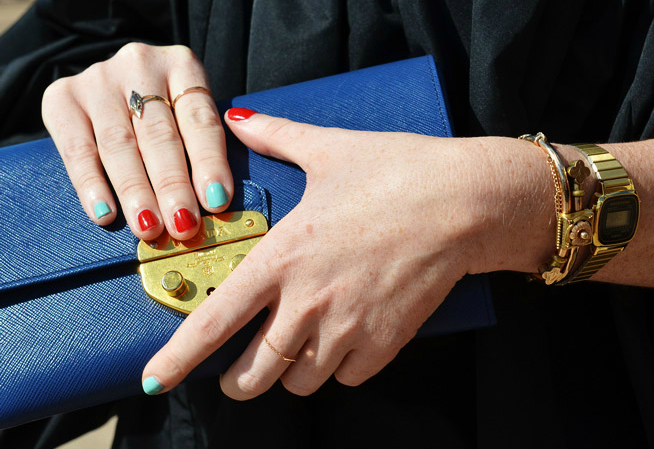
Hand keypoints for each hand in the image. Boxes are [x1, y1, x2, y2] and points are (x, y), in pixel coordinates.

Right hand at [41, 43, 232, 240]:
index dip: (209, 162)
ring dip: (136, 192)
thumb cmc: (165, 112)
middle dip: (172, 185)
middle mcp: (140, 66)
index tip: (216, 199)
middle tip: (182, 224)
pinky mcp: (62, 97)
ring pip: (120, 145)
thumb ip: (206, 145)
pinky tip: (106, 214)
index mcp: (183, 67)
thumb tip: (216, 198)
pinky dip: (91, 185)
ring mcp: (99, 79)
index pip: (200, 120)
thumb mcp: (192, 113)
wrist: (116, 83)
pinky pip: (78, 149)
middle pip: (159, 135)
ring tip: (149, 227)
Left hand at [141, 110, 556, 398]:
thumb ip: (276, 136)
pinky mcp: (386, 342)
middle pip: (253, 374)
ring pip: (300, 382)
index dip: (179, 358)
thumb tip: (240, 118)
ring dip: (292, 372)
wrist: (464, 200)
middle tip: (241, 372)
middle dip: (239, 382)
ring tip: (300, 348)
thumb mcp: (329, 149)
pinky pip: (349, 378)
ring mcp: (348, 327)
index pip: (216, 321)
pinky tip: (347, 340)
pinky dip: (341, 368)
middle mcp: (308, 301)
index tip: (156, 380)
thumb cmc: (396, 172)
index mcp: (283, 256)